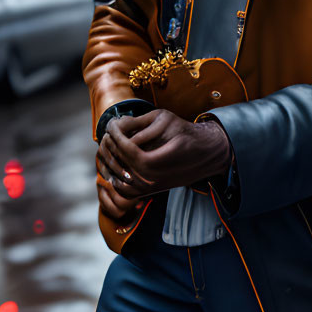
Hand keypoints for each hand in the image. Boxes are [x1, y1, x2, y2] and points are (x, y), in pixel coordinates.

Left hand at [97, 109, 230, 203]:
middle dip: (112, 147)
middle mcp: (153, 179)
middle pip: (122, 165)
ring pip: (121, 179)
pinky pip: (125, 188)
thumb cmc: (184, 133)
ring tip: (109, 144)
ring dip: (111, 161)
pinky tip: (115, 162)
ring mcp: (151, 188)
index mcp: (158, 161)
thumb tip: (115, 124)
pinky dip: (115, 176)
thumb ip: (138, 122)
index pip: (128, 150)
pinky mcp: (150, 192)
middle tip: (107, 132)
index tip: (111, 125)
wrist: (204, 154)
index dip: (117, 137)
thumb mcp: (164, 120)